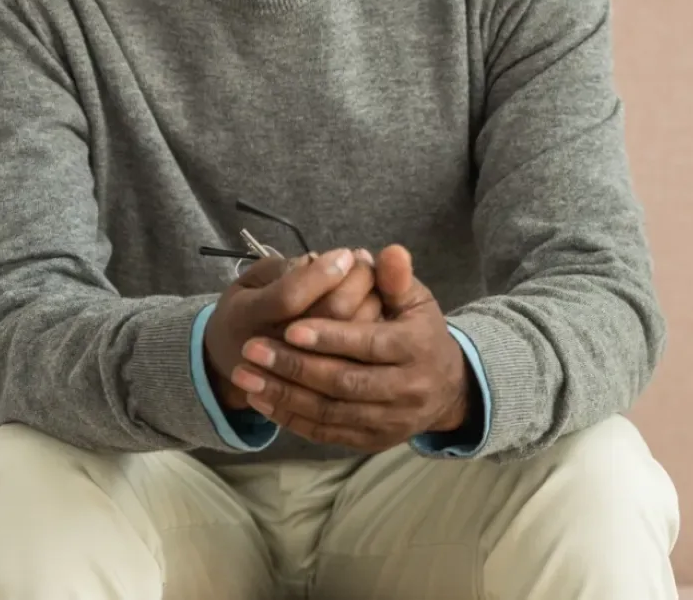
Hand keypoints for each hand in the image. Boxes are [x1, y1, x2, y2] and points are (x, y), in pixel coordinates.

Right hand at [204, 247, 380, 410]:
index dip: (322, 274)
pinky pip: (356, 357)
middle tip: (364, 260)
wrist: (233, 362)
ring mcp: (298, 372)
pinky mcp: (321, 384)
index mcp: (247, 316)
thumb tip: (319, 262)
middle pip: (330, 314)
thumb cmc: (248, 309)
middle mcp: (274, 347)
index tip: (344, 254)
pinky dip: (373, 325)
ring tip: (371, 278)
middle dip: (357, 280)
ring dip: (372, 300)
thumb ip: (282, 269)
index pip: (290, 297)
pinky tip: (372, 303)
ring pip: (352, 337)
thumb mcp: (252, 280)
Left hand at [234, 245, 469, 451]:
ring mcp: (389, 421)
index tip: (289, 327)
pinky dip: (291, 419)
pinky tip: (261, 401)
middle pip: (344, 382)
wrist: (446, 389)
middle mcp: (406, 389)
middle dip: (294, 367)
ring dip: (284, 395)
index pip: (368, 344)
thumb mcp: (417, 301)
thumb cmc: (420, 334)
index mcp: (416, 348)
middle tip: (251, 349)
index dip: (329, 337)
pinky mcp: (371, 442)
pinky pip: (326, 433)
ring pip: (330, 412)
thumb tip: (388, 251)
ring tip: (245, 376)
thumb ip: (395, 279)